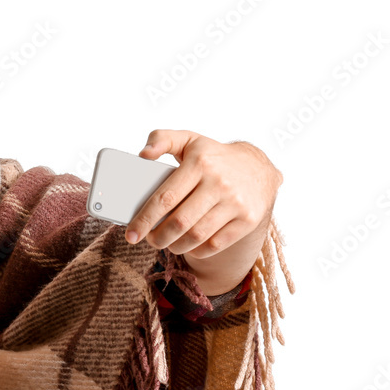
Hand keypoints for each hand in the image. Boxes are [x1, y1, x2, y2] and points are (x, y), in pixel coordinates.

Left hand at [124, 130, 281, 293]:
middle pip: (179, 222)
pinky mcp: (248, 219)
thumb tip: (143, 155)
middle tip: (150, 239)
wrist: (258, 167)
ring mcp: (236, 202)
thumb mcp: (188, 140)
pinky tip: (189, 245)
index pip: (165, 198)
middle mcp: (219, 182)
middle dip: (158, 237)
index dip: (145, 219)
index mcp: (199, 162)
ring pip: (197, 236)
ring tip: (167, 242)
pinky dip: (197, 250)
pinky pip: (216, 245)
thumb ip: (161, 139)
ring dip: (175, 246)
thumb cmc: (213, 156)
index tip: (131, 234)